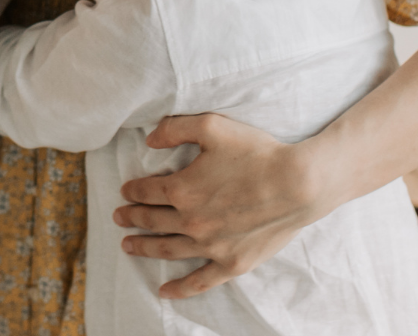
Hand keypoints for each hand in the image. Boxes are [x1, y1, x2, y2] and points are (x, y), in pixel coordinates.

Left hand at [114, 113, 333, 298]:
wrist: (298, 184)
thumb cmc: (257, 152)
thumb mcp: (212, 127)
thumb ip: (175, 129)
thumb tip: (148, 140)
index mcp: (182, 188)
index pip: (147, 191)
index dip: (133, 191)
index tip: (125, 192)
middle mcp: (190, 221)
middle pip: (152, 221)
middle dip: (132, 218)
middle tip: (119, 218)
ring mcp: (210, 245)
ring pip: (167, 249)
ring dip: (144, 247)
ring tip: (128, 246)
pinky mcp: (231, 262)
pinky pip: (199, 281)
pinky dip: (179, 288)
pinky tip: (163, 291)